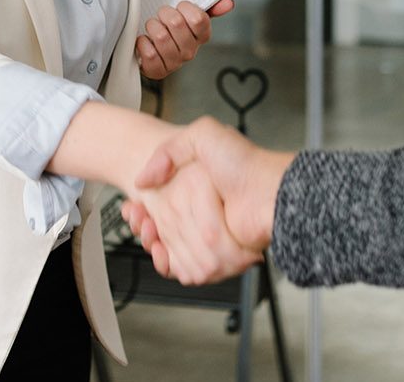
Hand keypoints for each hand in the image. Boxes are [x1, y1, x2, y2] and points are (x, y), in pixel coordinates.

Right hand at [126, 160, 257, 284]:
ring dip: (151, 242)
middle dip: (143, 224)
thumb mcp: (203, 135)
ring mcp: (209, 236)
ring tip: (147, 229)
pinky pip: (184, 266)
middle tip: (138, 215)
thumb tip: (143, 179)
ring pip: (167, 248)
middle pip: (160, 228)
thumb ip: (168, 150)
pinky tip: (159, 249)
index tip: (134, 206)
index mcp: (197, 190)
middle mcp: (203, 213)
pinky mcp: (215, 256)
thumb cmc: (245, 163)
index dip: (142, 208)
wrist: (270, 192)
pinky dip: (167, 262)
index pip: (159, 205)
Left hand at [137, 0, 235, 79]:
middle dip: (164, 14)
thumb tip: (228, 3)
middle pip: (176, 23)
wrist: (150, 49)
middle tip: (162, 18)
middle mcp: (190, 51)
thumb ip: (210, 7)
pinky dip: (143, 43)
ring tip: (153, 29)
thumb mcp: (189, 15)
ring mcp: (174, 63)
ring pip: (161, 36)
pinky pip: (149, 53)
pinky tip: (146, 41)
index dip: (184, 7)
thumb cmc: (171, 30)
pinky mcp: (158, 71)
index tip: (179, 8)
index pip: (198, 19)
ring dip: (152, 27)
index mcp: (202, 36)